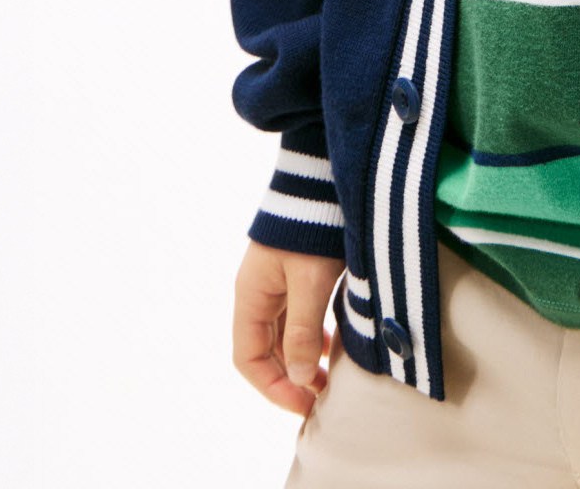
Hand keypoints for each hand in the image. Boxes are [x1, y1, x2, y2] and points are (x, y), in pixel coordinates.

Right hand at [234, 240, 344, 415]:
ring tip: (329, 376)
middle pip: (265, 349)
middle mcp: (258, 293)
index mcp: (251, 297)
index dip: (273, 387)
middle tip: (322, 395)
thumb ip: (303, 330)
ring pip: (283, 333)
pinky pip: (296, 315)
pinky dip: (310, 335)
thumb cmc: (312, 228)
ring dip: (301, 357)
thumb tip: (301, 377)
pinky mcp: (296, 271)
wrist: (320, 176)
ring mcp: (276, 281)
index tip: (304, 402)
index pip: (248, 359)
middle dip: (290, 376)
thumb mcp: (310, 282)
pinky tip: (330, 343)